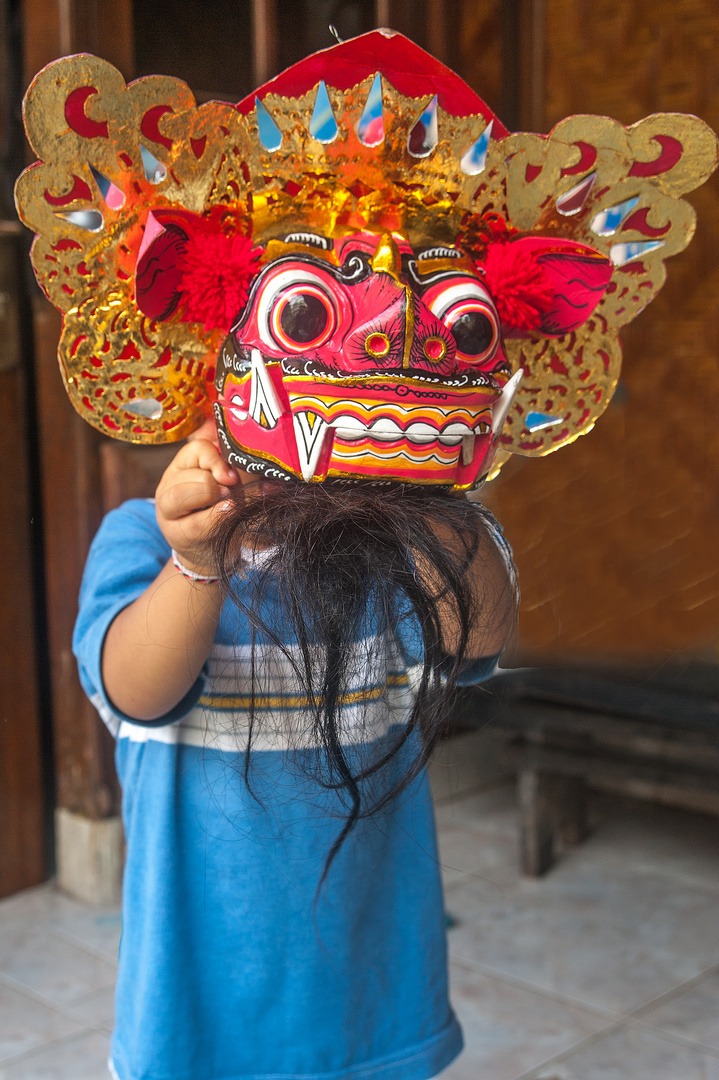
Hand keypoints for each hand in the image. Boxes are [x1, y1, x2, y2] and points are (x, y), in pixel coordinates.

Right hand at [155, 427, 237, 574]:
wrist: (217, 551)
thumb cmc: (225, 511)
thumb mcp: (233, 484)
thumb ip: (237, 466)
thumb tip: (249, 450)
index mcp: (184, 465)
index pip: (197, 448)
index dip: (218, 459)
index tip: (233, 476)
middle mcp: (169, 484)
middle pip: (191, 472)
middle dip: (217, 481)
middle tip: (232, 492)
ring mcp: (167, 510)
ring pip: (181, 494)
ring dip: (210, 496)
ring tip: (230, 504)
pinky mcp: (175, 534)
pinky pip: (195, 523)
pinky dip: (215, 517)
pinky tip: (228, 513)